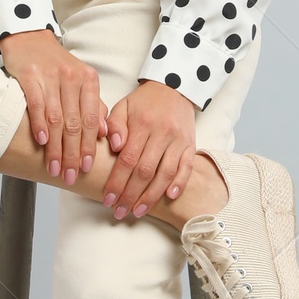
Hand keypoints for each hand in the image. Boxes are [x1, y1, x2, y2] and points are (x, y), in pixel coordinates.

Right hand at [0, 29, 106, 183]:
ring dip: (56, 147)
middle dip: (73, 154)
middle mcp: (72, 77)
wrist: (29, 38)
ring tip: (55, 167)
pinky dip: (39, 125)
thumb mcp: (80, 81)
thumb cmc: (55, 64)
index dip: (90, 146)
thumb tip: (104, 134)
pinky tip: (42, 142)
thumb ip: (93, 105)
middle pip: (75, 123)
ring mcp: (51, 76)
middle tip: (71, 175)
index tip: (87, 168)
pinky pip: (37, 105)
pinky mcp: (30, 75)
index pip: (91, 119)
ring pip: (56, 118)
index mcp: (89, 80)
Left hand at [101, 81, 197, 221]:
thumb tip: (114, 146)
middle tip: (119, 212)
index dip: (117, 182)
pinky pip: (187, 167)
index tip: (108, 199)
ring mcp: (179, 140)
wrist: (174, 87)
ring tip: (138, 211)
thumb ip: (115, 125)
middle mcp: (162, 133)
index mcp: (142, 124)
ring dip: (151, 196)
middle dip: (131, 195)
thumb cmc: (143, 102)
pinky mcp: (191, 144)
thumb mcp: (123, 106)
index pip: (127, 159)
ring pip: (166, 173)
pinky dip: (179, 183)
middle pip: (145, 170)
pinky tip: (169, 197)